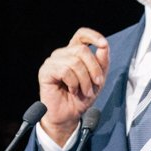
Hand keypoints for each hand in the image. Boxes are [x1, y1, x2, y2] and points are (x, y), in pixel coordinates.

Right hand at [36, 28, 109, 144]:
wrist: (69, 116)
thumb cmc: (81, 97)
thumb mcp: (98, 79)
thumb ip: (102, 62)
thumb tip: (104, 46)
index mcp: (74, 53)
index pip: (81, 34)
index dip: (93, 36)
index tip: (103, 45)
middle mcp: (62, 54)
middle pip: (82, 50)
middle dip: (94, 69)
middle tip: (96, 84)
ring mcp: (53, 62)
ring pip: (75, 61)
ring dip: (85, 80)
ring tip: (84, 91)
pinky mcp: (46, 71)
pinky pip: (65, 71)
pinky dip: (74, 83)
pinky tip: (73, 90)